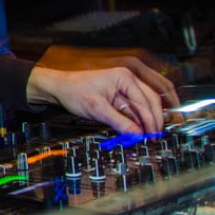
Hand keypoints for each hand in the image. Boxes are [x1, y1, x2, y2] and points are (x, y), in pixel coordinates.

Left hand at [27, 65, 164, 134]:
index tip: (153, 135)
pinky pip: (135, 108)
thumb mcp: (97, 109)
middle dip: (154, 120)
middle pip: (150, 101)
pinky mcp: (120, 96)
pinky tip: (140, 130)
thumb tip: (137, 134)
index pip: (145, 101)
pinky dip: (139, 119)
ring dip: (148, 120)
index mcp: (124, 77)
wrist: (60, 89)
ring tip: (149, 136)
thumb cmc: (74, 92)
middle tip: (155, 137)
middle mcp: (128, 80)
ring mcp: (125, 88)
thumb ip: (119, 122)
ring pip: (145, 105)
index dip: (151, 120)